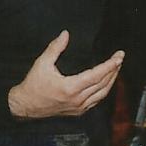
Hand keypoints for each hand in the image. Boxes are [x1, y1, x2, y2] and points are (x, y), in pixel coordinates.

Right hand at [8, 31, 123, 118]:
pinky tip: (106, 83)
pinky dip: (104, 91)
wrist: (25, 105)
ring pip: (102, 94)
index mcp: (70, 88)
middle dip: (114, 70)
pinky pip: (96, 101)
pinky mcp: (77, 111)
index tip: (118, 56)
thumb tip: (65, 34)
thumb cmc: (33, 85)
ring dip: (111, 81)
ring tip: (116, 69)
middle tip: (120, 58)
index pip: (97, 75)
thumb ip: (55, 48)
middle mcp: (77, 99)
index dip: (110, 65)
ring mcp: (78, 107)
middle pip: (104, 84)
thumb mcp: (42, 63)